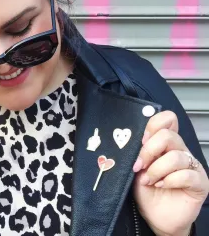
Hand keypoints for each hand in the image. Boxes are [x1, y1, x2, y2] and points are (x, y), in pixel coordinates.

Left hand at [133, 111, 208, 235]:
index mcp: (165, 142)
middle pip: (168, 135)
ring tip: (148, 180)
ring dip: (156, 169)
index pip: (167, 119)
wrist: (155, 216)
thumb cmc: (145, 190)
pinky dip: (169, 180)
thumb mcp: (135, 167)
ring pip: (175, 156)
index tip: (140, 141)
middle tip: (139, 165)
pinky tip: (161, 186)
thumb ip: (138, 151)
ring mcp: (192, 165)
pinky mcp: (200, 182)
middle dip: (149, 150)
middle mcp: (180, 150)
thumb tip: (135, 139)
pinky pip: (187, 175)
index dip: (152, 126)